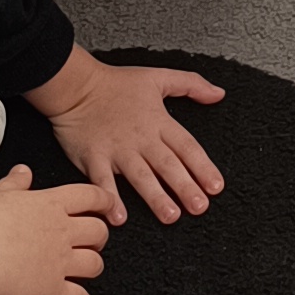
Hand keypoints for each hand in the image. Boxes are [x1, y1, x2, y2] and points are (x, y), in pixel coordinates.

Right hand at [0, 164, 111, 294]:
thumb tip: (22, 173)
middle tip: (95, 238)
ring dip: (94, 266)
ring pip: (94, 264)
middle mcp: (60, 232)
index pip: (90, 196)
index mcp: (50, 205)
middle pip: (98, 231)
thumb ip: (14, 183)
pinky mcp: (51, 290)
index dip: (104, 200)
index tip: (108, 204)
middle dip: (100, 236)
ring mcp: (59, 262)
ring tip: (89, 268)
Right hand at [41, 51, 224, 222]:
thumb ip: (191, 84)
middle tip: (200, 207)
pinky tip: (118, 217)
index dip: (203, 167)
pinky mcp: (93, 157)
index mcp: (158, 121)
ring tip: (170, 216)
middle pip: (167, 164)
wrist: (76, 85)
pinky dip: (110, 198)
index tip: (216, 186)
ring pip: (140, 176)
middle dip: (185, 186)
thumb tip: (219, 93)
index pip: (187, 147)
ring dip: (155, 197)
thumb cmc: (116, 83)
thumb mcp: (159, 77)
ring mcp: (117, 149)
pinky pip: (102, 181)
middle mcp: (141, 138)